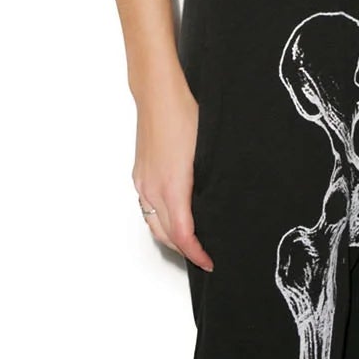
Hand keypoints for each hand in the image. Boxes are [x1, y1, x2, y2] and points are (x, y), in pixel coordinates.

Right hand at [133, 77, 214, 271]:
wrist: (158, 96)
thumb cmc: (184, 117)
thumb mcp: (205, 155)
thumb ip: (209, 185)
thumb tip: (219, 205)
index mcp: (172, 188)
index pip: (182, 234)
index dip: (196, 253)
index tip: (208, 262)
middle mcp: (152, 189)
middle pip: (165, 235)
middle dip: (184, 250)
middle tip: (204, 255)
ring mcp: (143, 182)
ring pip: (153, 223)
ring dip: (170, 237)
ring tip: (191, 241)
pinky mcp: (139, 175)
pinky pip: (147, 208)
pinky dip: (160, 220)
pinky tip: (173, 216)